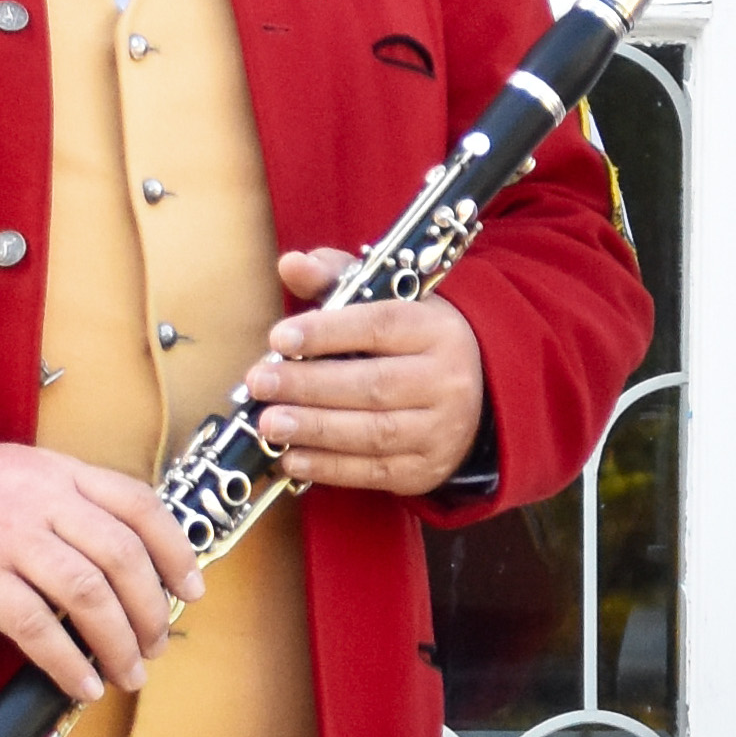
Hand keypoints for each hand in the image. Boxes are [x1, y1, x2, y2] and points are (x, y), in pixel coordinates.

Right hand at [0, 441, 201, 701]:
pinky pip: (34, 626)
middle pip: (121, 555)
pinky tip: (81, 685)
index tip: (193, 589)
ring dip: (118, 641)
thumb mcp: (24, 477)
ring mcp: (8, 538)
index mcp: (61, 473)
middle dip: (151, 608)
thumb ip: (73, 505)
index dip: (176, 549)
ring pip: (87, 593)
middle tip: (158, 643)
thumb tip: (131, 563)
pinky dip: (66, 662)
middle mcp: (41, 501)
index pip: (139, 504)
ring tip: (129, 672)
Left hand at [244, 252, 488, 498]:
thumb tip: (291, 264)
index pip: (380, 327)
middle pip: (373, 384)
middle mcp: (447, 381)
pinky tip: (292, 458)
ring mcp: (441, 430)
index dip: (328, 332)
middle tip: (259, 383)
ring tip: (268, 423)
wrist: (475, 398)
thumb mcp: (386, 302)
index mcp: (437, 330)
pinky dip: (328, 467)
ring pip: (373, 432)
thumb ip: (336, 279)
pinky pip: (373, 472)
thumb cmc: (412, 343)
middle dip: (308, 386)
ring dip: (314, 429)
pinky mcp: (426, 469)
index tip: (280, 337)